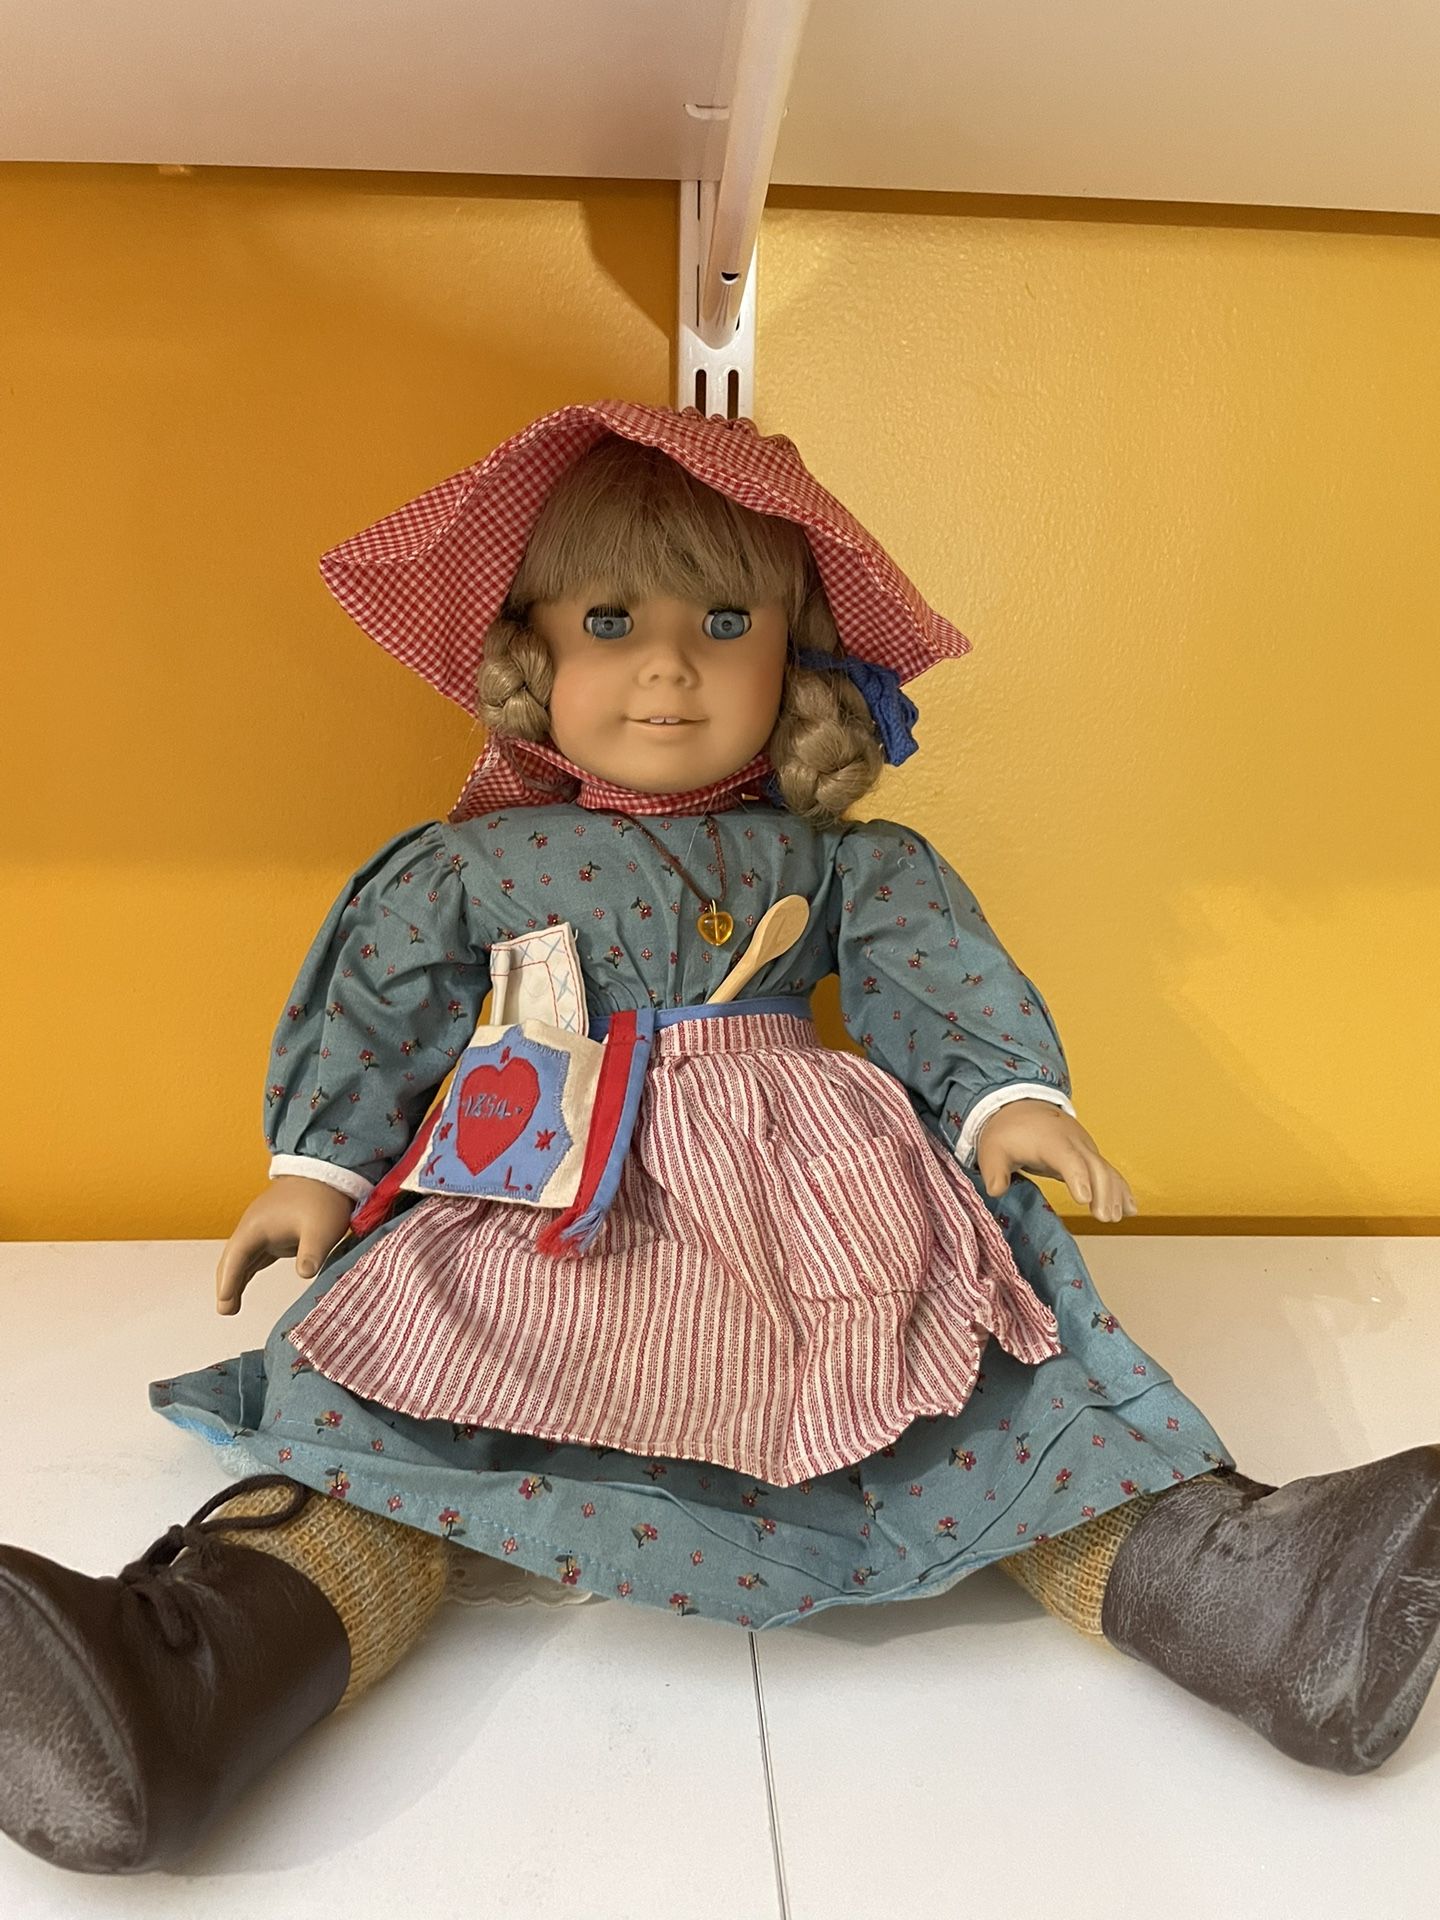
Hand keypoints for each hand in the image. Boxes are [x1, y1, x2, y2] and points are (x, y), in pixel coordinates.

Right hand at [215, 1176, 353, 1316]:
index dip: (229, 1280)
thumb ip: (312, 1252)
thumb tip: (305, 1274)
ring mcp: (261, 1229)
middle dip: (227, 1283)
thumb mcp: (322, 1228)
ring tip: (230, 1307)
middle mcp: (253, 1227)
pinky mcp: (272, 1232)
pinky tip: (241, 1287)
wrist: (329, 1172)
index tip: (224, 1301)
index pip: (237, 1256)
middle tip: (226, 1310)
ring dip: (234, 1279)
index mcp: (257, 1225)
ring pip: (241, 1258)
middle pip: (233, 1258)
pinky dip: (245, 1272)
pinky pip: (253, 1256)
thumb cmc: (323, 1197)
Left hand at [974, 1100, 1137, 1222]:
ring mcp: (1085, 1149)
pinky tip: (1130, 1210)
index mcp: (1050, 1141)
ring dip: (1115, 1193)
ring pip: (1107, 1170)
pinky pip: (1111, 1173)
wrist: (1023, 1109)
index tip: (1084, 1198)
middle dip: (1103, 1191)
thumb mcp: (992, 1149)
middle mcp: (1074, 1143)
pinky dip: (1122, 1190)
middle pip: (1094, 1166)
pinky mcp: (1089, 1157)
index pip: (1068, 1158)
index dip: (1078, 1177)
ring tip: (1116, 1217)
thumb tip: (996, 1190)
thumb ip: (994, 1171)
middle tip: (1104, 1217)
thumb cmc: (1008, 1132)